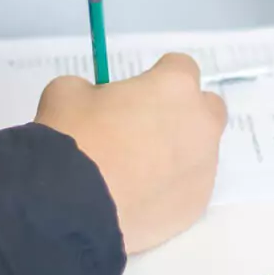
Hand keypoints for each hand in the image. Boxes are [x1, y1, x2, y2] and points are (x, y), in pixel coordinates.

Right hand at [35, 53, 227, 253]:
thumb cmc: (74, 139)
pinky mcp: (196, 206)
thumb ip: (92, 90)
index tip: (137, 93)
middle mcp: (201, 124)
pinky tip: (139, 198)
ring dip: (177, 154)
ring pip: (199, 152)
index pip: (181, 67)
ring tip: (136, 172)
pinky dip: (171, 189)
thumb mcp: (67, 92)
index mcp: (176, 87)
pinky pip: (189, 188)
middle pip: (206, 108)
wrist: (73, 207)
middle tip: (146, 128)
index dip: (157, 78)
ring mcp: (203, 168)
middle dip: (184, 113)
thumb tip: (95, 101)